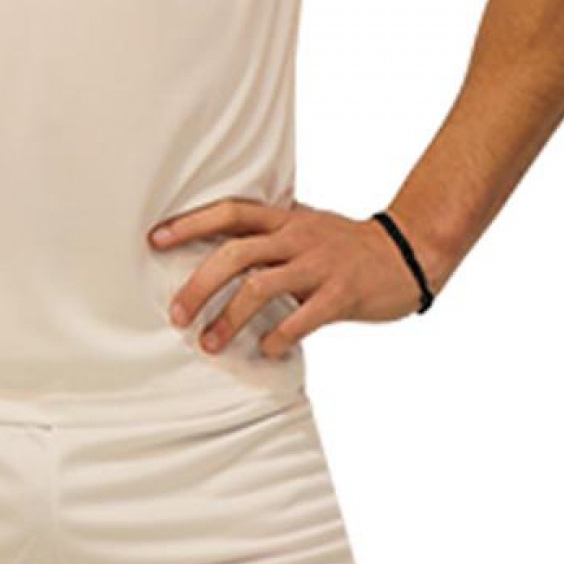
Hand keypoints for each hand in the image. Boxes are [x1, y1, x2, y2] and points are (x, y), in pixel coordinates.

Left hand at [148, 196, 427, 358]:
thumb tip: (220, 244)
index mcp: (284, 219)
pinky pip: (301, 317)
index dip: (190, 223)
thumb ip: (270, 233)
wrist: (408, 252)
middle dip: (199, 285)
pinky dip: (276, 336)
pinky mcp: (341, 294)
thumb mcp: (306, 225)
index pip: (229, 213)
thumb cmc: (346, 244)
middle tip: (176, 314)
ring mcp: (318, 264)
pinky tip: (264, 350)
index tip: (155, 239)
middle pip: (235, 253)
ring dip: (228, 318)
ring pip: (260, 286)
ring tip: (209, 343)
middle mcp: (296, 237)